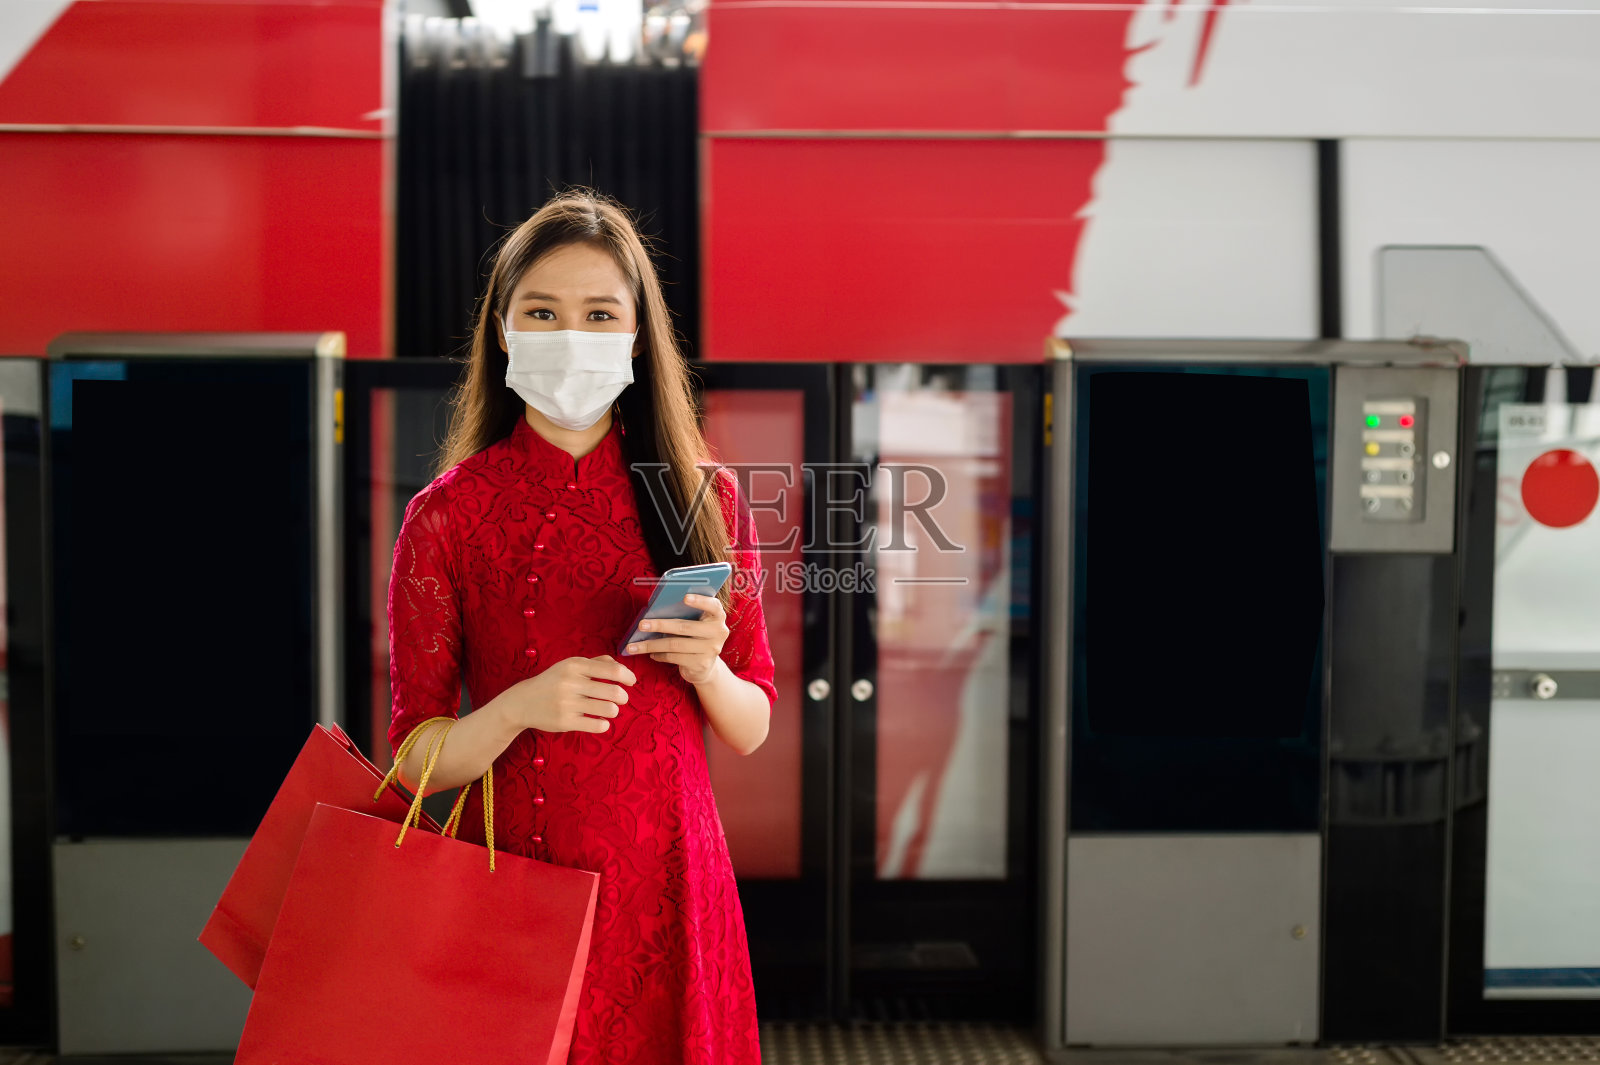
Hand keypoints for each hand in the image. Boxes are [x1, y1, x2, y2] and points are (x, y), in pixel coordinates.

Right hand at [503, 655, 634, 734]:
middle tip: (621, 699)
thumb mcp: (570, 666)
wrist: (522, 702)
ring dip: (614, 711)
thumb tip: (621, 666)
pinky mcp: (565, 722)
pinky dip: (604, 724)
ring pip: (608, 709)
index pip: (612, 669)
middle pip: (614, 691)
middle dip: (623, 697)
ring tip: (609, 710)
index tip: (632, 682)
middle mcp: (571, 682)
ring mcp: (567, 703)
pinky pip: (597, 725)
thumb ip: (596, 663)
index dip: (628, 676)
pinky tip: (600, 721)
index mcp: (574, 665)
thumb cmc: (553, 682)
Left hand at [624, 594, 728, 685]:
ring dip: (652, 644)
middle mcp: (718, 632)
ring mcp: (711, 649)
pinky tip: (651, 654)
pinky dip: (660, 655)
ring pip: (675, 644)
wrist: (705, 666)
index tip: (684, 597)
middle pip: (685, 626)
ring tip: (634, 646)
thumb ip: (685, 614)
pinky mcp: (701, 664)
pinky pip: (675, 657)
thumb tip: (655, 610)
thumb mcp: (695, 623)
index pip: (713, 605)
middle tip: (641, 625)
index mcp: (717, 616)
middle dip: (660, 625)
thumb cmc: (694, 637)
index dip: (700, 601)